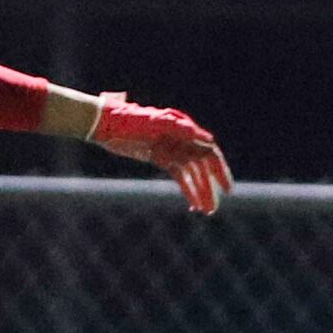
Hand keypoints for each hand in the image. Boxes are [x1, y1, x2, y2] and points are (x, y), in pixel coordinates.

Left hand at [91, 92, 232, 212]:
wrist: (106, 125)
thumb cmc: (130, 120)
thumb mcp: (155, 123)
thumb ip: (182, 130)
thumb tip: (210, 140)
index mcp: (184, 130)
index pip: (209, 153)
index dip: (220, 171)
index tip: (227, 189)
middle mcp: (182, 140)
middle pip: (203, 167)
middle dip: (210, 187)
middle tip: (214, 208)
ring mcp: (172, 149)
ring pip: (192, 175)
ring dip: (200, 192)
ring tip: (206, 211)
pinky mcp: (162, 157)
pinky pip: (180, 177)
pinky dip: (188, 190)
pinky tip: (193, 205)